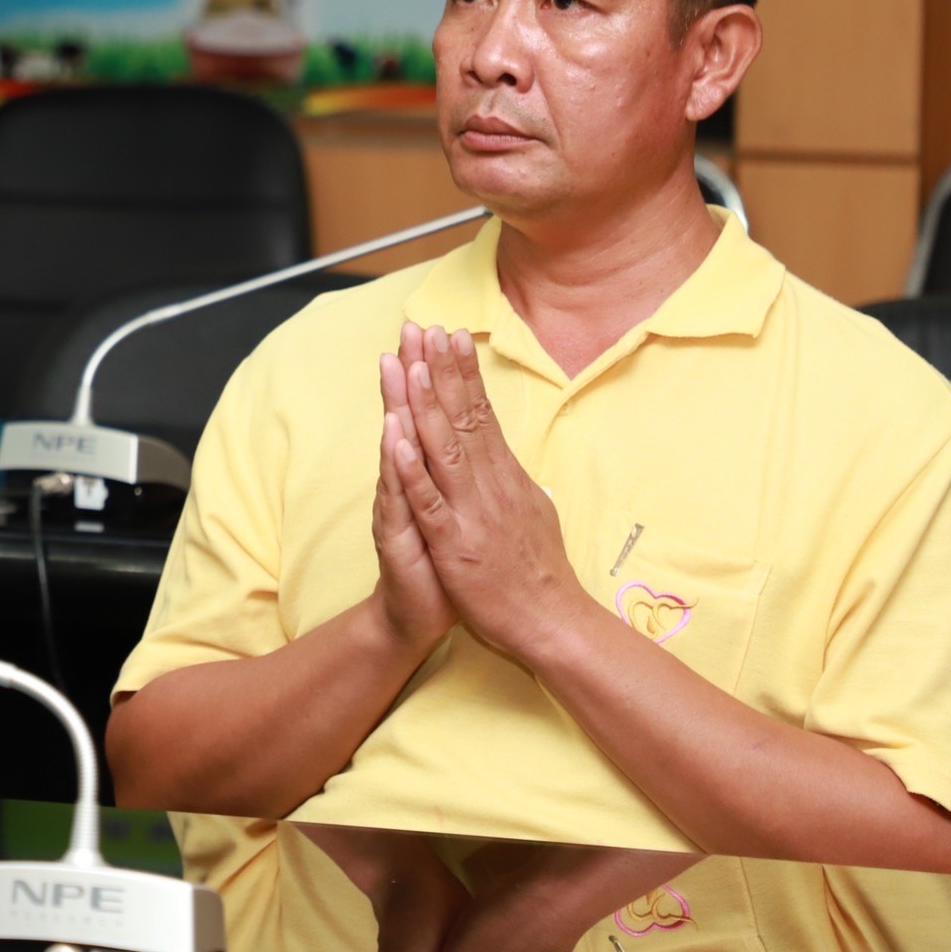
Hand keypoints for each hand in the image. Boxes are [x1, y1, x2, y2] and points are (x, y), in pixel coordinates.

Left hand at [384, 325, 595, 664]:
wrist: (552, 623)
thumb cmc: (540, 573)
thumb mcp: (534, 514)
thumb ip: (518, 484)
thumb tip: (515, 462)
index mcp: (505, 477)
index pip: (481, 414)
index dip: (463, 374)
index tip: (450, 335)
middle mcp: (490, 485)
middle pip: (463, 419)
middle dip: (441, 372)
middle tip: (425, 328)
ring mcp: (471, 512)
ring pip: (444, 450)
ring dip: (425, 406)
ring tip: (409, 366)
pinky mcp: (454, 543)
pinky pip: (430, 502)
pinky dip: (413, 470)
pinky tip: (398, 440)